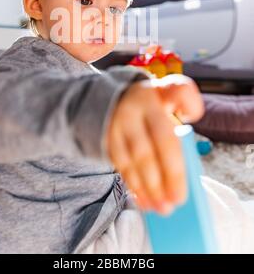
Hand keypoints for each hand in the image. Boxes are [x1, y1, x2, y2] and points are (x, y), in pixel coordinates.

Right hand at [105, 75, 203, 213]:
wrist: (109, 100)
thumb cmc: (149, 109)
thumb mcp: (165, 102)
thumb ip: (180, 123)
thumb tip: (185, 165)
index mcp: (160, 92)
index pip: (179, 90)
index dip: (189, 103)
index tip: (192, 116)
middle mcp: (140, 102)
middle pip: (161, 139)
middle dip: (171, 174)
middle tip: (178, 199)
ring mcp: (120, 119)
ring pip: (138, 157)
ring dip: (152, 187)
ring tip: (163, 207)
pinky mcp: (106, 136)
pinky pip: (122, 165)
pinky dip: (135, 186)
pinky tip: (145, 201)